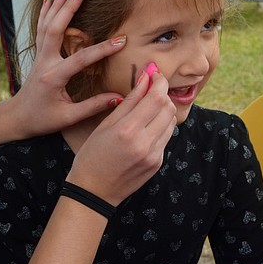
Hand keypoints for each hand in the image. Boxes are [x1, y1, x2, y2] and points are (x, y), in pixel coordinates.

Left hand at [7, 0, 127, 139]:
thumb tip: (119, 99)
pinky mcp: (38, 54)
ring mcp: (39, 56)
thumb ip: (93, 106)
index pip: (81, 59)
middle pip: (55, 29)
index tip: (121, 41)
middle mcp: (45, 62)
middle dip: (69, 8)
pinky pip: (41, 28)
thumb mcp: (68, 117)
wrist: (17, 117)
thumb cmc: (42, 119)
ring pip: (46, 25)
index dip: (102, 50)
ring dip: (57, 4)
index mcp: (54, 77)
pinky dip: (45, 12)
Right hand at [68, 69, 176, 205]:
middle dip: (161, 94)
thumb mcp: (105, 125)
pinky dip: (159, 126)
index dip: (159, 81)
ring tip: (147, 107)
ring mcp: (154, 155)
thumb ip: (129, 101)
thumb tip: (145, 78)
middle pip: (168, 107)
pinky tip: (145, 127)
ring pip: (171, 122)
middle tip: (150, 87)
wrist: (94, 191)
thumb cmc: (92, 155)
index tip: (154, 72)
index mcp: (127, 131)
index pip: (156, 97)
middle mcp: (145, 143)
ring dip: (162, 110)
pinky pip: (165, 137)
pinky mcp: (158, 163)